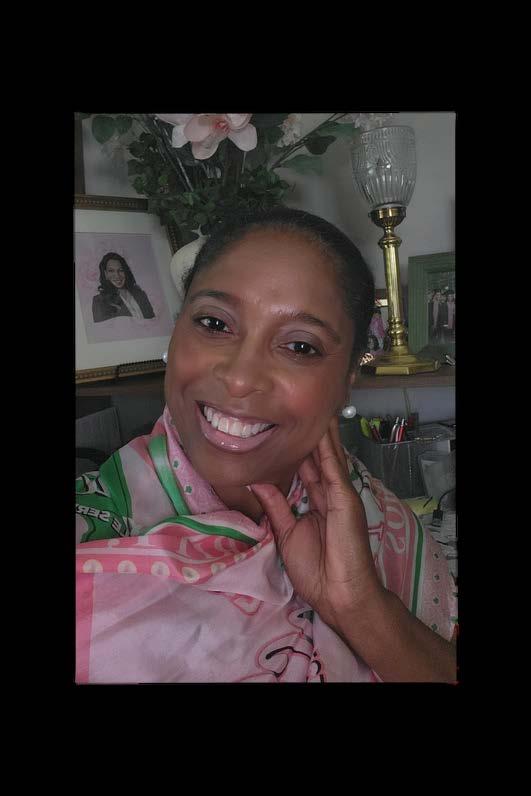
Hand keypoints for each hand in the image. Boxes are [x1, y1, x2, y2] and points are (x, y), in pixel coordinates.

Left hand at [250, 416, 382, 631]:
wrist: (338, 592)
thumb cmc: (315, 570)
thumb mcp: (286, 533)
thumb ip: (276, 505)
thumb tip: (257, 482)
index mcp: (317, 503)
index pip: (306, 469)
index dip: (298, 450)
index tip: (285, 428)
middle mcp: (329, 494)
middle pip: (318, 458)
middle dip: (310, 435)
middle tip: (301, 407)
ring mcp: (340, 494)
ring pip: (328, 456)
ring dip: (321, 433)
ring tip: (315, 406)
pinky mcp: (345, 497)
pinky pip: (334, 467)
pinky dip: (328, 447)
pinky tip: (322, 429)